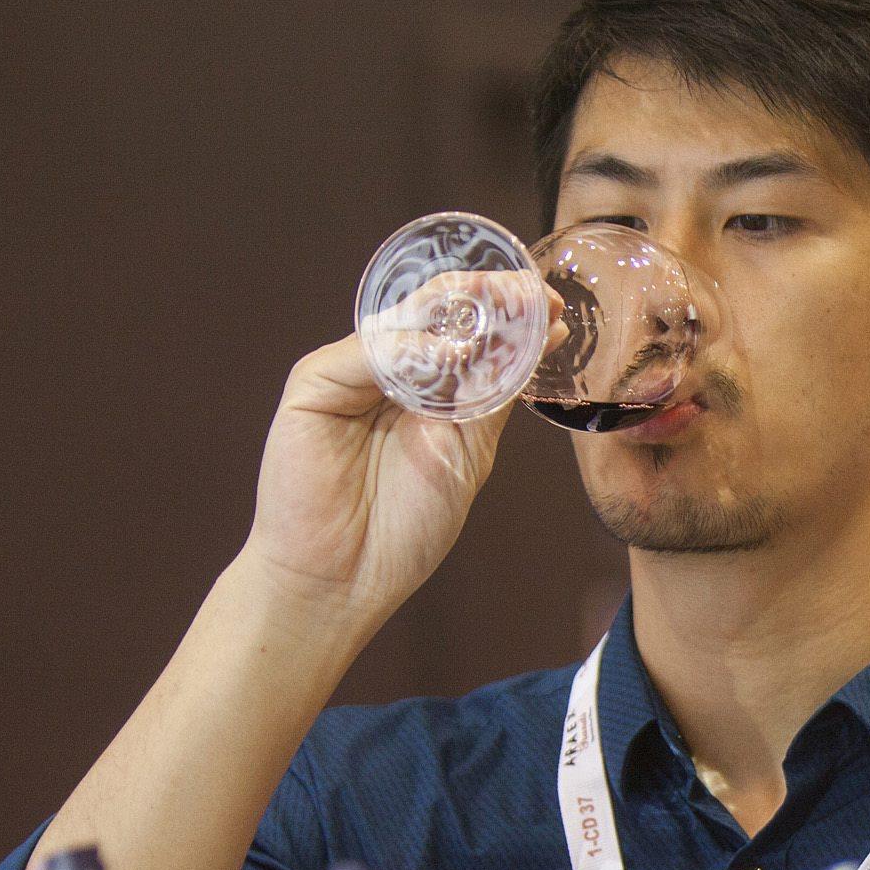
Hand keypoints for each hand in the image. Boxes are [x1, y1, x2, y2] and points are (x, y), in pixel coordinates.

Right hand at [238, 276, 546, 628]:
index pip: (467, 336)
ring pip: (405, 324)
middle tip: (532, 291)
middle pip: (437, 318)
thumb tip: (537, 339)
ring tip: (502, 308)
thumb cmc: (403, 527)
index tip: (554, 307)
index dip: (508, 318)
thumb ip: (489, 398)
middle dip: (487, 300)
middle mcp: (387, 371)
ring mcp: (350, 373)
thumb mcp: (466, 453)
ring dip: (454, 312)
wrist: (342, 578)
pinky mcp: (315, 385)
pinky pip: (366, 353)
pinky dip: (408, 348)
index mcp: (424, 387)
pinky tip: (445, 352)